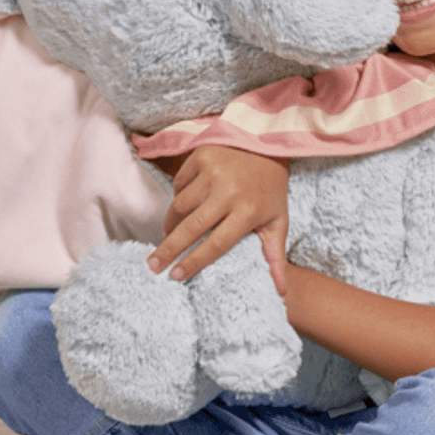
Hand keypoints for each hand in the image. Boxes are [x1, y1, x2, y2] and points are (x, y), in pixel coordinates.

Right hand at [147, 145, 289, 293]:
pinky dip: (178, 197)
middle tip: (153, 265)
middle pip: (191, 227)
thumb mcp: (278, 221)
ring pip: (180, 205)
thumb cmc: (271, 188)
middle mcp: (229, 191)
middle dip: (168, 249)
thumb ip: (276, 256)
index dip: (194, 261)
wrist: (267, 142)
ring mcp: (213, 172)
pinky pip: (179, 184)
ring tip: (169, 235)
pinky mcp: (201, 156)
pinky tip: (183, 205)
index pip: (216, 244)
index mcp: (249, 211)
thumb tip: (282, 292)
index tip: (175, 276)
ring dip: (172, 223)